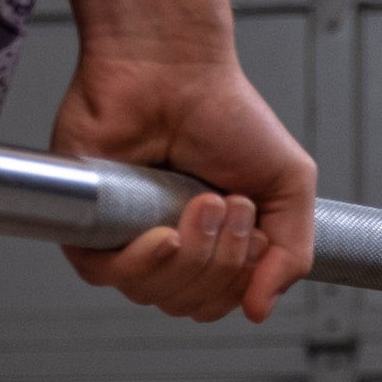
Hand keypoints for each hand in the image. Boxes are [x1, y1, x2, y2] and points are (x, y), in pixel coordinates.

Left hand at [51, 43, 315, 322]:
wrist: (172, 71)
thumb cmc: (226, 115)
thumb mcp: (288, 186)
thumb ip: (293, 256)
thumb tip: (259, 311)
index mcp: (214, 244)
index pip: (225, 301)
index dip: (244, 276)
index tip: (252, 221)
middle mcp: (170, 247)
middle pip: (192, 305)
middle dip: (222, 260)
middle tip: (225, 202)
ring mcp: (128, 237)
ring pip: (154, 295)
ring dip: (190, 254)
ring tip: (199, 200)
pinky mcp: (88, 224)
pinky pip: (108, 277)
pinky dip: (141, 263)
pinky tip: (162, 232)